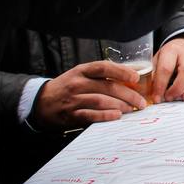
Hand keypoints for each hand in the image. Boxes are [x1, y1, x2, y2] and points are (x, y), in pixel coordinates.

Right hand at [31, 60, 147, 129]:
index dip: (121, 71)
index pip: (104, 67)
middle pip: (107, 86)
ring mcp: (74, 99)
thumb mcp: (80, 75)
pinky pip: (91, 115)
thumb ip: (99, 76)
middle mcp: (78, 83)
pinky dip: (106, 116)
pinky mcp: (71, 115)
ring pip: (101, 101)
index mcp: (82, 70)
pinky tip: (117, 116)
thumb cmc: (67, 87)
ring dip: (120, 106)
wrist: (41, 102)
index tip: (136, 78)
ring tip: (132, 109)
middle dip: (128, 94)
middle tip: (141, 102)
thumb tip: (129, 81)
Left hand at [152, 36, 183, 102]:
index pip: (166, 68)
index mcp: (171, 50)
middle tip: (171, 98)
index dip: (161, 85)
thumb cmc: (168, 58)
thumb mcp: (157, 62)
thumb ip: (154, 76)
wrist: (183, 46)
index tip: (157, 98)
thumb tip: (150, 94)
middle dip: (178, 88)